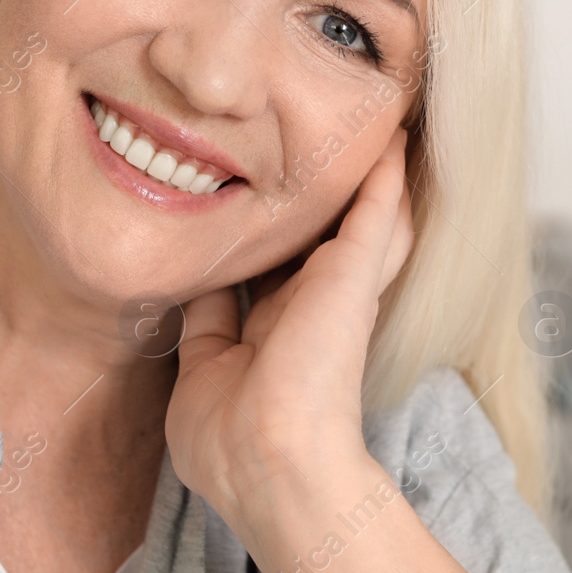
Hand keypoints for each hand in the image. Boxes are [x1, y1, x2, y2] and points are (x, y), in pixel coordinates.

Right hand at [164, 127, 413, 528]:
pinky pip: (199, 300)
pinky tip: (177, 226)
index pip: (356, 218)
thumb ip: (370, 213)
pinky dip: (189, 269)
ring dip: (234, 225)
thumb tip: (395, 146)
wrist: (268, 458)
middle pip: (294, 237)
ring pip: (243, 263)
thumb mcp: (355, 273)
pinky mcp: (205, 351)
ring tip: (216, 164)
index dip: (352, 173)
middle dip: (284, 192)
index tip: (337, 113)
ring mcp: (249, 328)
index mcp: (342, 287)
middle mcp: (298, 304)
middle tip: (265, 128)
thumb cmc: (323, 367)